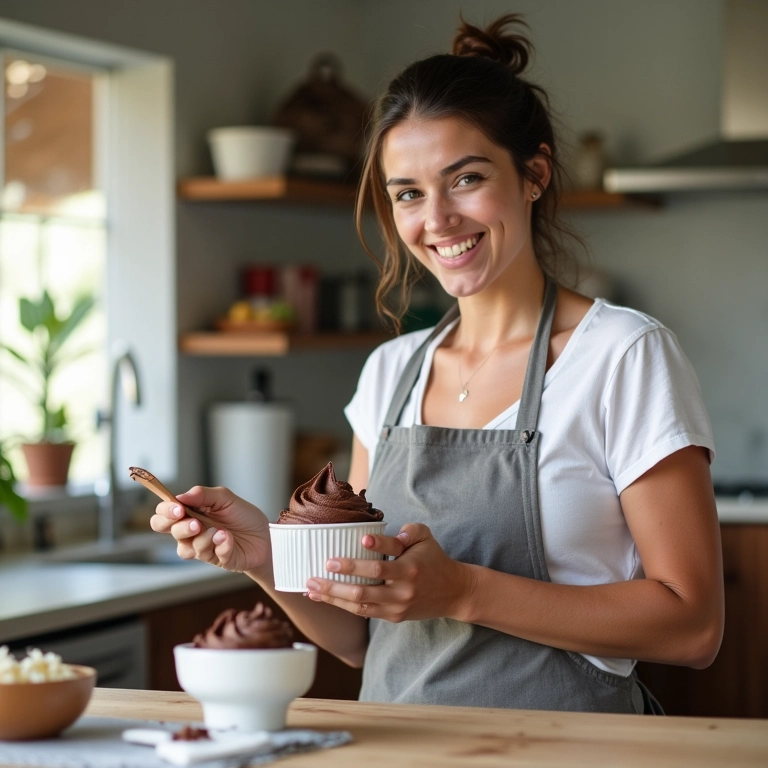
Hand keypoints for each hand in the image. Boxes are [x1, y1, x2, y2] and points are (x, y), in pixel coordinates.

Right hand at [150, 486, 270, 573]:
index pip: (163, 514)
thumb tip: (180, 496)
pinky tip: (228, 539)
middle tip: (195, 523)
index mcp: (189, 514)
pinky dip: (221, 545)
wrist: (266, 534)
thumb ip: (203, 494)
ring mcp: (202, 548)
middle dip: (179, 528)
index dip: (165, 512)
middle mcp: (191, 533)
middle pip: (169, 532)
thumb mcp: (225, 498)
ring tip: (219, 531)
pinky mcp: (216, 560)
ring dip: (202, 538)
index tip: (177, 508)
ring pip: (186, 549)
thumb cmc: (243, 516)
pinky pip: (210, 555)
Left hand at [305, 523, 474, 622]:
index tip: (361, 539)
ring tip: (311, 587)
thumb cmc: (433, 559)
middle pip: (366, 586)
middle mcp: (402, 589)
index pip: (388, 558)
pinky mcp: (392, 616)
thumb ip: (408, 530)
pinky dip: (342, 605)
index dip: (376, 547)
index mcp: (410, 568)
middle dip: (340, 579)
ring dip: (333, 596)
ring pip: (359, 603)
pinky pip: (363, 612)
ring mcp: (396, 606)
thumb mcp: (426, 537)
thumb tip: (379, 536)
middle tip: (321, 568)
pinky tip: (324, 598)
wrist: (453, 592)